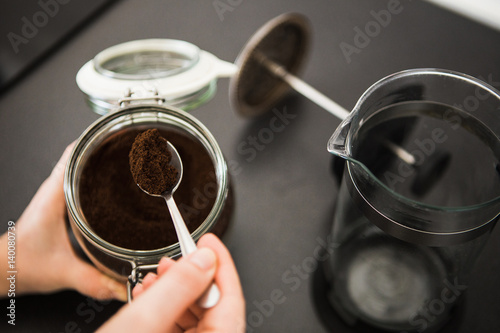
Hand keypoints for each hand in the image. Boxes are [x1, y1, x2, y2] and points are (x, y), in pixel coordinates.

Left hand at [0, 143, 126, 300]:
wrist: (6, 269)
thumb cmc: (23, 263)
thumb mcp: (63, 272)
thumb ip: (95, 281)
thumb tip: (124, 285)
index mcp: (56, 194)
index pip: (76, 151)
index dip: (99, 138)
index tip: (120, 133)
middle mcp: (56, 188)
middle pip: (84, 152)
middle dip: (109, 145)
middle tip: (134, 145)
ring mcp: (58, 194)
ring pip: (82, 164)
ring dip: (103, 158)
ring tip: (129, 159)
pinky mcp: (62, 203)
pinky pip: (81, 178)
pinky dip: (97, 174)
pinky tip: (114, 185)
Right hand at [98, 233, 245, 331]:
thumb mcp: (141, 325)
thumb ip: (178, 289)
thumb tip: (205, 260)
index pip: (231, 304)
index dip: (223, 268)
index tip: (211, 243)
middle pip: (213, 311)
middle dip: (192, 279)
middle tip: (176, 257)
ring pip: (195, 320)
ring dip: (176, 292)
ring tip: (156, 276)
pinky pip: (178, 331)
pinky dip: (166, 309)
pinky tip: (150, 294)